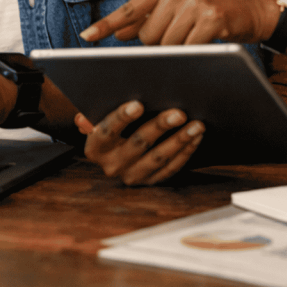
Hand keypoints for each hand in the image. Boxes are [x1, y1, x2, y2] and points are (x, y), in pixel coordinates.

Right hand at [78, 101, 203, 184]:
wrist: (111, 153)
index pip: (107, 131)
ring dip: (180, 140)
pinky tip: (195, 137)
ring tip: (196, 125)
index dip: (122, 117)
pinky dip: (185, 151)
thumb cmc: (106, 125)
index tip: (138, 104)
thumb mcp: (94, 118)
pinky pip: (171, 168)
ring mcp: (132, 176)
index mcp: (94, 148)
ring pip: (159, 158)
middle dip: (160, 127)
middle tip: (178, 113)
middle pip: (138, 143)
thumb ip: (92, 114)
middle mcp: (111, 166)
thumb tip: (90, 116)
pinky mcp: (150, 182)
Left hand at [79, 0, 278, 45]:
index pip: (130, 9)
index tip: (86, 37)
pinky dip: (192, 56)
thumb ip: (149, 17)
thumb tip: (119, 33)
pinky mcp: (212, 19)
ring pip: (167, 46)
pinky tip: (204, 46)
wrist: (257, 6)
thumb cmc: (214, 7)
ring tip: (195, 39)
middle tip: (181, 37)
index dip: (107, 24)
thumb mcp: (179, 4)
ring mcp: (195, 4)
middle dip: (158, 46)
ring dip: (177, 52)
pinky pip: (188, 50)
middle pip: (148, 36)